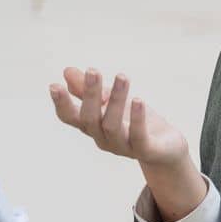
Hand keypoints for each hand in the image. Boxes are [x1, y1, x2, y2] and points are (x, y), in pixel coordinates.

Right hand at [48, 66, 189, 170]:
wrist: (166, 149)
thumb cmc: (135, 123)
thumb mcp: (113, 102)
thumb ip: (90, 90)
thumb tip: (67, 71)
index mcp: (93, 127)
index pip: (71, 118)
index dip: (61, 104)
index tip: (54, 85)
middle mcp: (103, 139)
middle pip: (90, 119)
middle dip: (90, 95)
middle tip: (93, 70)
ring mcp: (123, 147)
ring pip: (112, 126)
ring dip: (116, 100)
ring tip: (122, 76)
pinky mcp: (146, 150)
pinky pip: (138, 136)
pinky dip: (137, 118)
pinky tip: (138, 99)